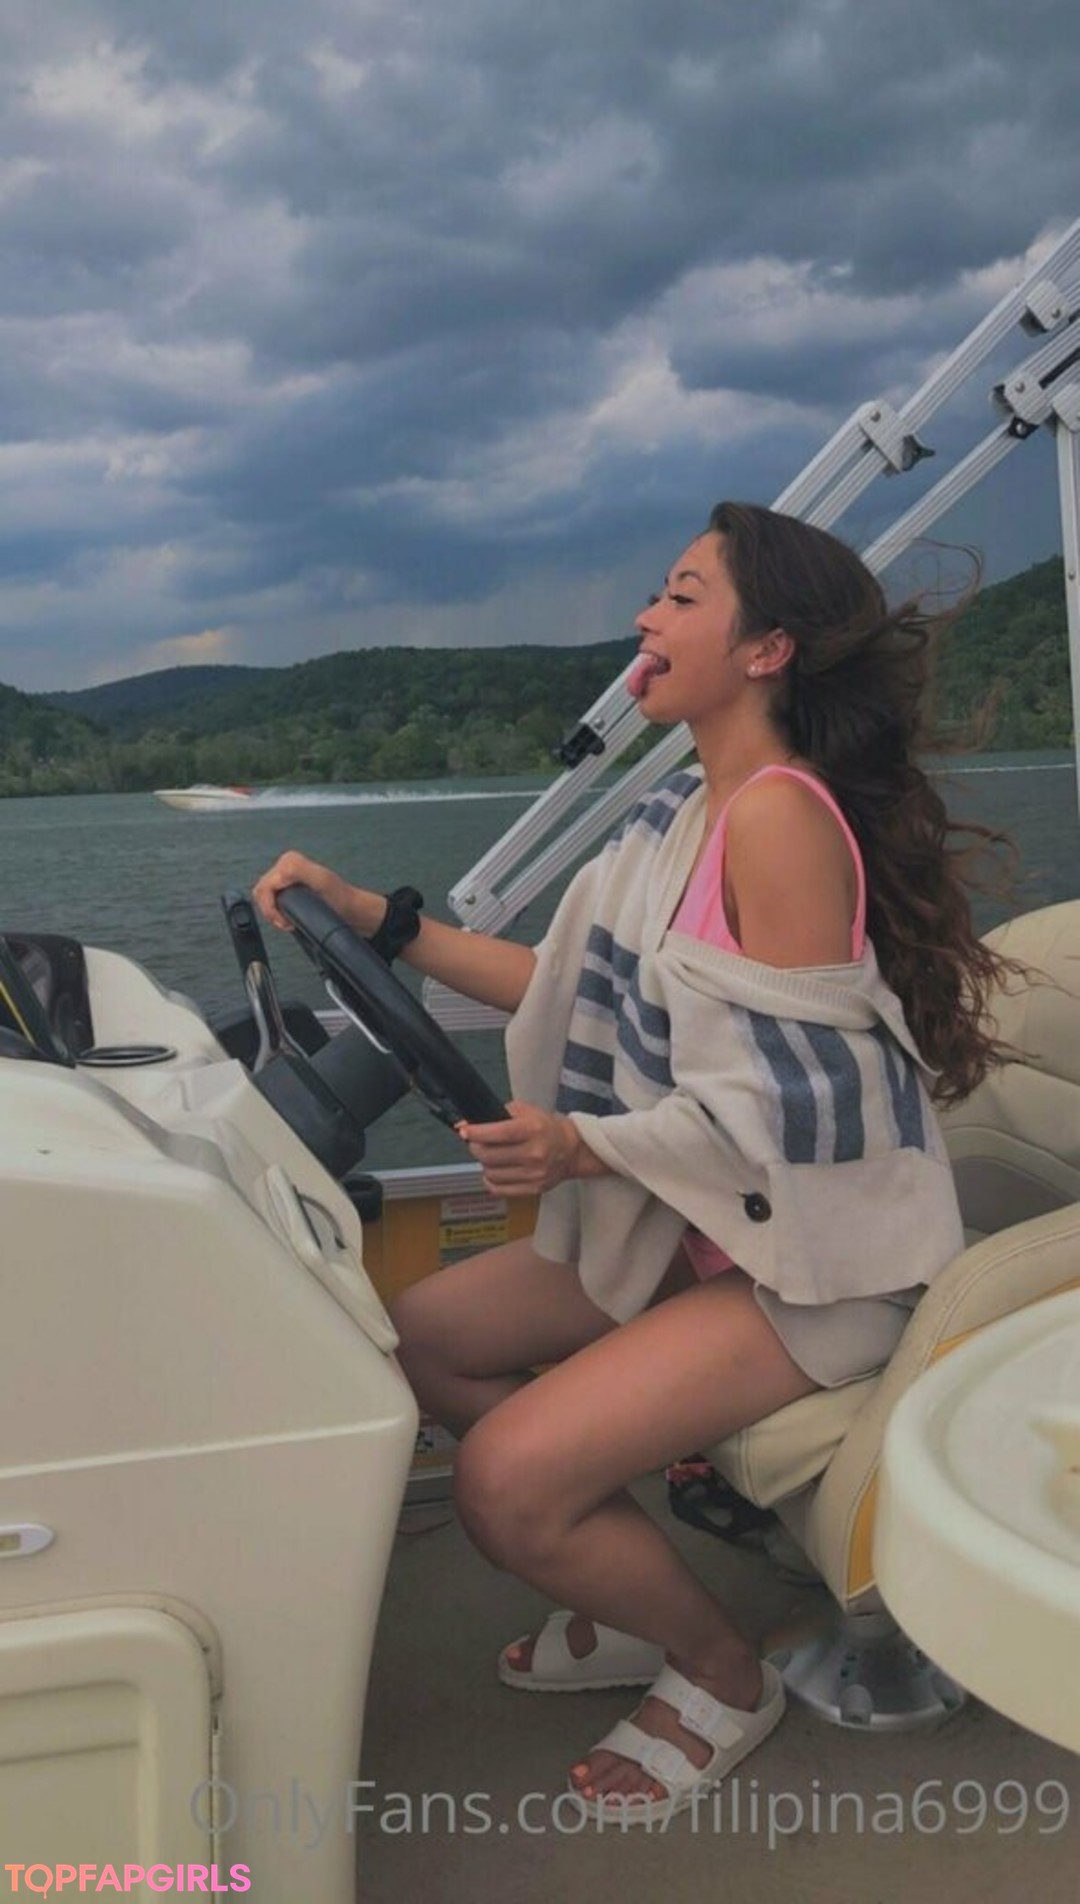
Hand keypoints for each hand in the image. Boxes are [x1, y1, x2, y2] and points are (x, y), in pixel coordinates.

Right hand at [252, 851, 342, 929]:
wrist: (350, 910)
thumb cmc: (341, 899)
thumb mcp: (321, 880)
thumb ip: (299, 871)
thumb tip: (281, 872)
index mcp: (291, 861)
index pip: (264, 886)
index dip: (270, 907)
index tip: (283, 920)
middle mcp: (286, 865)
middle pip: (261, 892)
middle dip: (271, 911)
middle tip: (286, 922)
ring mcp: (285, 877)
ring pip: (262, 897)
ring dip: (273, 913)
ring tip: (288, 921)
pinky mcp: (285, 887)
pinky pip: (268, 900)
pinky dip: (275, 912)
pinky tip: (288, 917)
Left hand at [457, 1100, 606, 1195]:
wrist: (572, 1149)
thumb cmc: (547, 1128)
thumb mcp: (526, 1111)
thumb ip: (497, 1114)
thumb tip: (465, 1124)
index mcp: (532, 1130)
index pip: (496, 1134)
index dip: (475, 1133)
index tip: (465, 1131)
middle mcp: (534, 1153)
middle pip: (488, 1155)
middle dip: (476, 1147)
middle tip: (477, 1143)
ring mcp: (534, 1174)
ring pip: (491, 1173)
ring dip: (485, 1164)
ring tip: (492, 1156)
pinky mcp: (533, 1189)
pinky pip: (499, 1189)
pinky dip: (491, 1180)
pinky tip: (496, 1171)